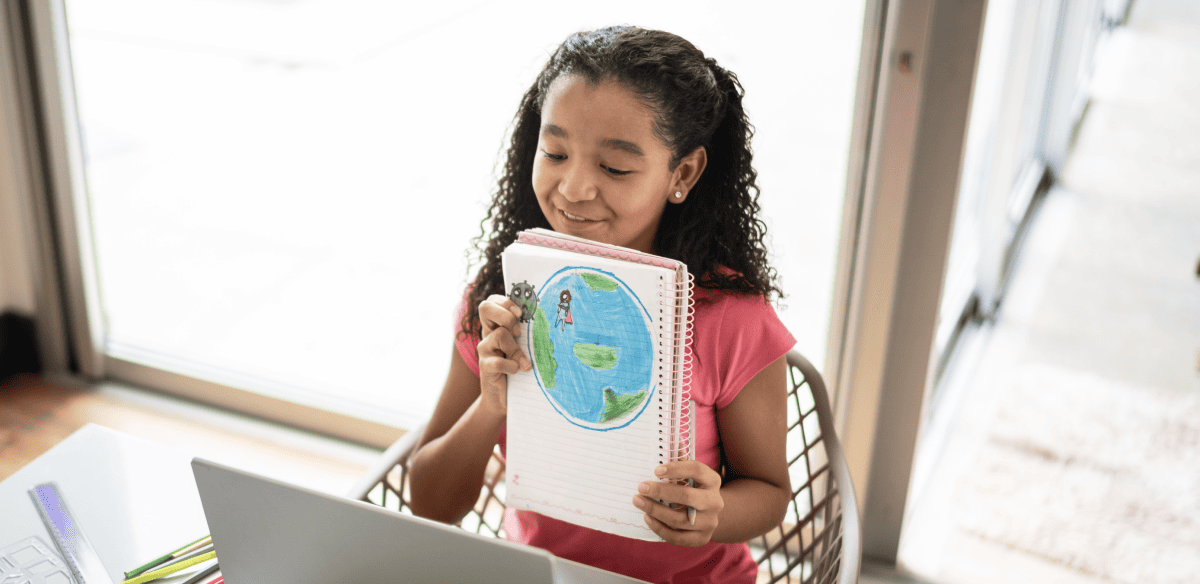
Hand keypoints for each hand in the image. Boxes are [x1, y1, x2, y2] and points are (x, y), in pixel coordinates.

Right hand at [476, 294, 531, 417]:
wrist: (502, 398)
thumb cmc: (517, 368)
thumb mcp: (523, 347)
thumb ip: (527, 334)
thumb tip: (545, 321)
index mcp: (496, 325)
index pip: (493, 301)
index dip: (505, 301)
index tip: (521, 313)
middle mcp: (488, 333)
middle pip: (485, 307)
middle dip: (506, 315)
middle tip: (518, 331)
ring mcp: (485, 349)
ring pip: (499, 334)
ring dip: (516, 348)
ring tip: (524, 361)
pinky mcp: (485, 366)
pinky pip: (498, 361)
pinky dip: (511, 366)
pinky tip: (517, 371)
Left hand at [633, 461, 723, 546]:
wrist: (708, 513)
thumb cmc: (693, 487)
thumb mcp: (690, 473)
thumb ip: (681, 458)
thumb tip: (672, 438)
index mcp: (713, 480)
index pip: (697, 470)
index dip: (676, 469)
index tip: (655, 470)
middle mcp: (715, 502)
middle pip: (688, 496)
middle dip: (661, 491)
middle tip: (641, 487)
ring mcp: (710, 522)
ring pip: (680, 519)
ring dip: (655, 510)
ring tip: (638, 501)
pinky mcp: (701, 539)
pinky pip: (678, 537)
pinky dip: (660, 528)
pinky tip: (647, 518)